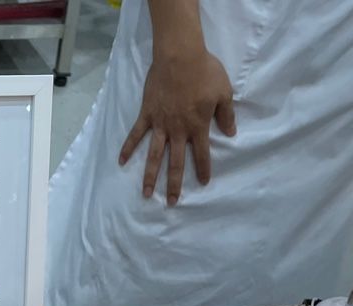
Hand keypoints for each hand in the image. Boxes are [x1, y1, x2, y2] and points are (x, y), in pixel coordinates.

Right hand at [120, 46, 234, 205]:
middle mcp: (178, 131)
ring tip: (146, 194)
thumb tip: (231, 132)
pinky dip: (128, 148)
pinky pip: (136, 135)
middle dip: (174, 184)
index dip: (203, 170)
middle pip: (176, 163)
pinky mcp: (147, 115)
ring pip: (155, 156)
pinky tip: (121, 162)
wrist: (180, 56)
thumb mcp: (224, 92)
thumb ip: (226, 114)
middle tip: (172, 202)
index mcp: (198, 127)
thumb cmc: (204, 71)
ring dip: (150, 176)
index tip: (203, 183)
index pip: (202, 154)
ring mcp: (160, 125)